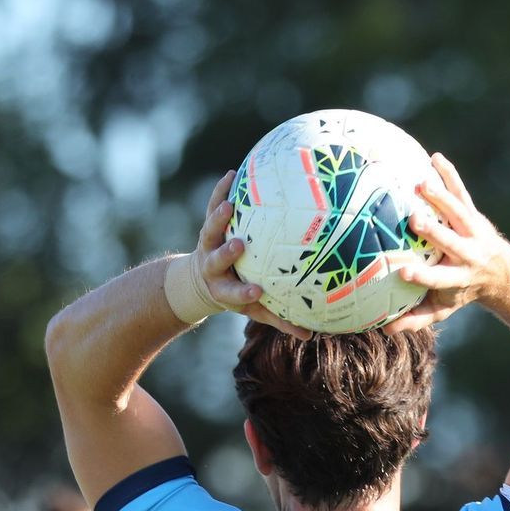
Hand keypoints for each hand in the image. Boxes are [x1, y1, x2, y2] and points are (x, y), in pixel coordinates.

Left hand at [192, 171, 309, 339]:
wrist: (199, 280)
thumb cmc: (236, 293)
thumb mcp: (253, 309)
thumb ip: (279, 320)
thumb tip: (310, 336)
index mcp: (225, 289)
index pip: (235, 292)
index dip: (244, 291)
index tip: (257, 291)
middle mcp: (213, 266)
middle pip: (217, 260)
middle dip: (227, 254)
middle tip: (239, 246)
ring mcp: (208, 244)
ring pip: (210, 230)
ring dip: (219, 218)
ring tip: (231, 204)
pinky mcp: (208, 226)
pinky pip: (211, 206)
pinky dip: (220, 191)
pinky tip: (233, 174)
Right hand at [384, 153, 509, 333]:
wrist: (501, 273)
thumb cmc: (461, 292)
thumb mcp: (442, 309)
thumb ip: (415, 319)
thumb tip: (383, 329)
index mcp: (457, 278)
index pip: (438, 279)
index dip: (421, 276)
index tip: (402, 271)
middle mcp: (467, 254)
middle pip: (450, 242)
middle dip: (434, 232)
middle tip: (413, 220)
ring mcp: (472, 232)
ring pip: (457, 213)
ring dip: (440, 199)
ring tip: (420, 184)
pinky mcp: (474, 215)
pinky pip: (461, 193)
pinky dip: (450, 176)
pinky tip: (434, 158)